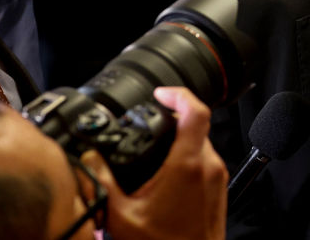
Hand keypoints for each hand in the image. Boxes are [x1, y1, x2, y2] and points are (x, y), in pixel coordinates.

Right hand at [82, 87, 227, 239]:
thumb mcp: (120, 216)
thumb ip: (103, 181)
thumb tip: (91, 159)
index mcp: (189, 165)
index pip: (195, 111)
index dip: (178, 94)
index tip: (160, 93)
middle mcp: (209, 167)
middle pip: (195, 126)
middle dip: (171, 122)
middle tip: (148, 126)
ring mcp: (217, 179)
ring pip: (200, 145)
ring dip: (177, 143)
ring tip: (151, 155)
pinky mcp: (218, 191)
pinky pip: (203, 164)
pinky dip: (185, 160)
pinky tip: (163, 178)